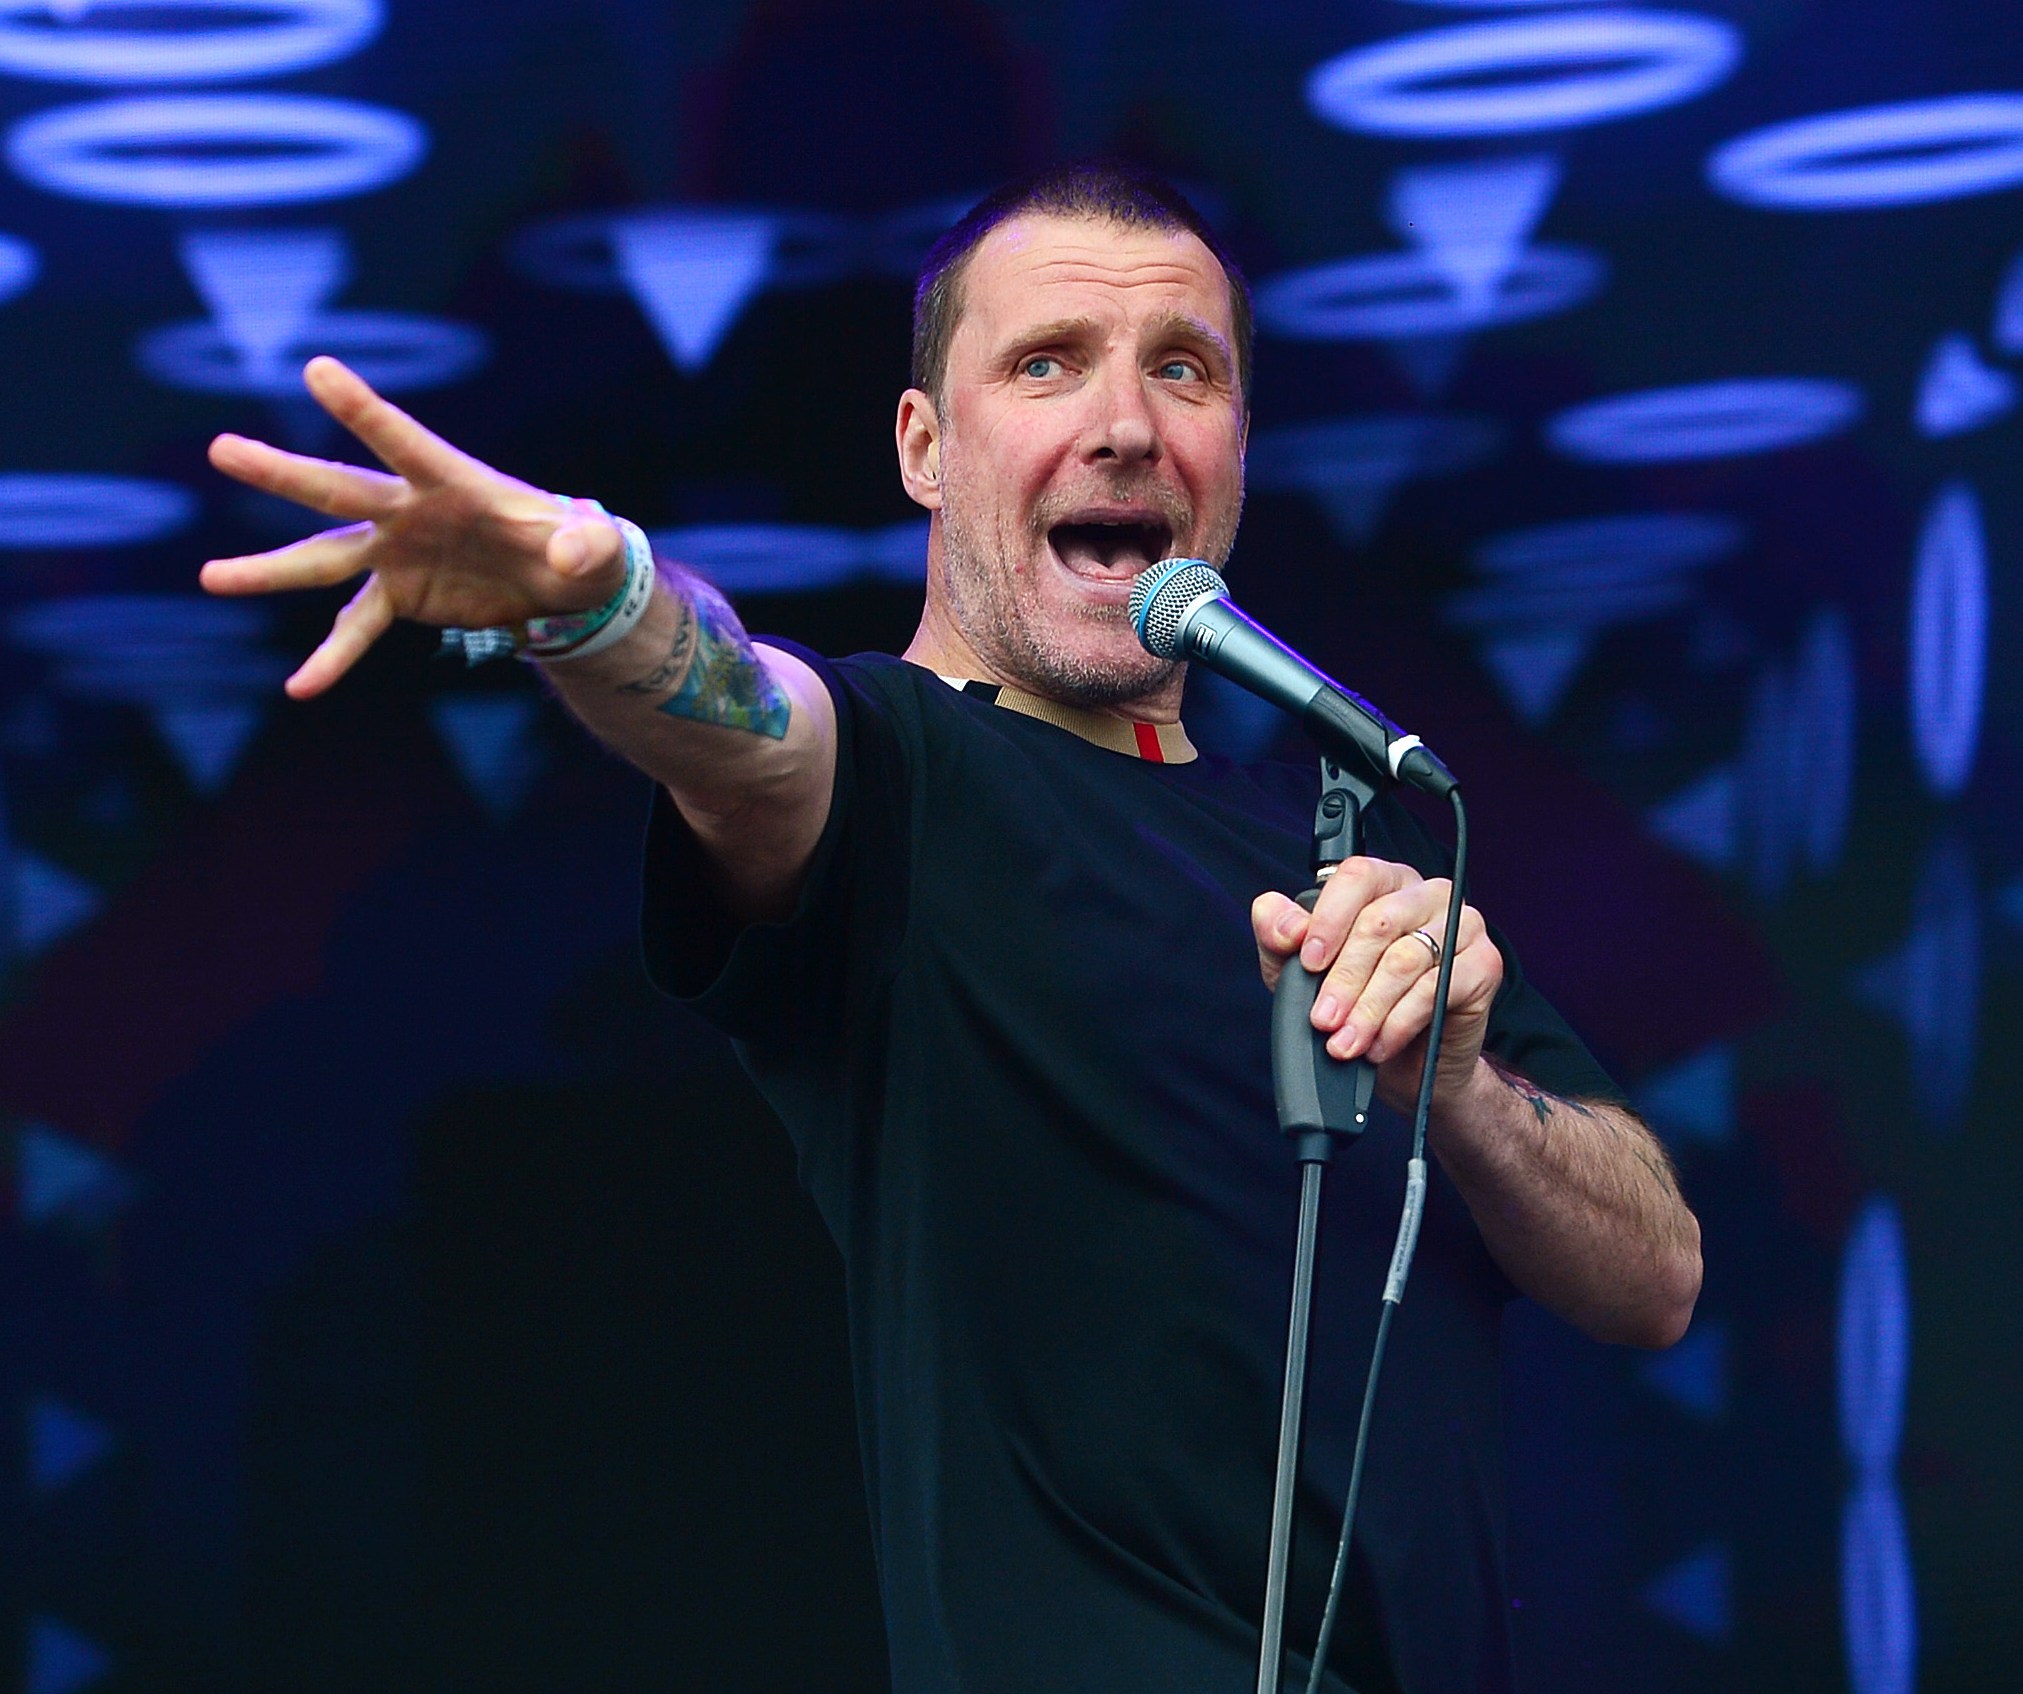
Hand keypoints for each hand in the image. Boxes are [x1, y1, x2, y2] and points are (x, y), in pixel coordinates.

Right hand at [200, 356, 625, 697]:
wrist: (566, 585)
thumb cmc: (582, 548)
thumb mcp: (597, 546)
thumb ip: (586, 542)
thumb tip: (571, 555)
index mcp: (454, 480)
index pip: (404, 440)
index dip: (363, 410)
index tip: (318, 371)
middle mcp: (411, 510)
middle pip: (338, 490)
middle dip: (282, 473)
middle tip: (221, 449)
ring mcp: (397, 553)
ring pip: (322, 559)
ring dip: (268, 572)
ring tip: (210, 579)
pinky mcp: (399, 595)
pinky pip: (355, 628)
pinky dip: (331, 659)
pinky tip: (300, 687)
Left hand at [1251, 857, 1502, 1115]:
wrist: (1408, 1064)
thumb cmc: (1355, 1005)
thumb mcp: (1301, 973)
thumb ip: (1280, 938)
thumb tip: (1283, 924)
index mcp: (1385, 882)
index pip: (1357, 877)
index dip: (1328, 919)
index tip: (1308, 962)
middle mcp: (1427, 894)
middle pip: (1379, 924)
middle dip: (1343, 980)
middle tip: (1323, 1019)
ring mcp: (1463, 925)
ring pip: (1404, 961)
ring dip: (1368, 1009)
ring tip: (1345, 1043)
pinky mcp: (1484, 964)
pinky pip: (1436, 989)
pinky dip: (1400, 1022)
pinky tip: (1379, 1045)